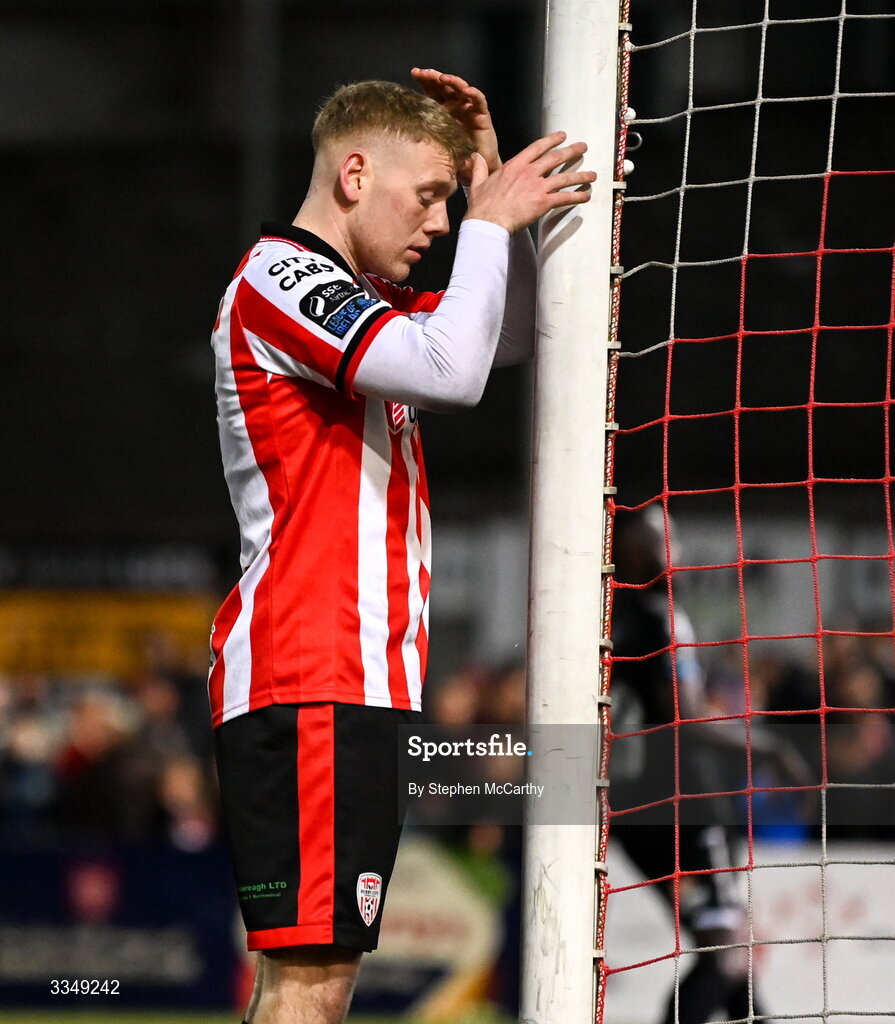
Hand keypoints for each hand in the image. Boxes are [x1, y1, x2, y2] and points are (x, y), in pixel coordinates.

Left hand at [411, 67, 500, 174]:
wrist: (477, 165)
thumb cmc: (457, 155)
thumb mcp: (437, 142)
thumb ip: (425, 134)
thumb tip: (401, 130)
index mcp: (444, 108)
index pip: (433, 90)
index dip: (425, 80)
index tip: (414, 72)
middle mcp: (456, 104)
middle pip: (445, 85)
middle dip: (434, 77)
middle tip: (424, 73)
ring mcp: (469, 107)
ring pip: (461, 88)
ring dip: (452, 81)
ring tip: (443, 78)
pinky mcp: (482, 114)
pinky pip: (479, 100)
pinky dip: (474, 94)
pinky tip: (467, 90)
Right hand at [463, 132, 595, 233]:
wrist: (488, 223)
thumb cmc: (482, 207)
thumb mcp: (478, 184)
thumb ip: (479, 169)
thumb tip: (474, 157)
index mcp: (514, 166)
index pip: (537, 148)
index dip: (551, 140)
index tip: (562, 135)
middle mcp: (529, 172)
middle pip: (555, 158)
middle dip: (571, 151)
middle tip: (583, 147)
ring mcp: (537, 187)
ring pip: (564, 178)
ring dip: (580, 175)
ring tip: (592, 175)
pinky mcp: (543, 202)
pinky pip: (565, 198)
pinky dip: (577, 196)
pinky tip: (586, 196)